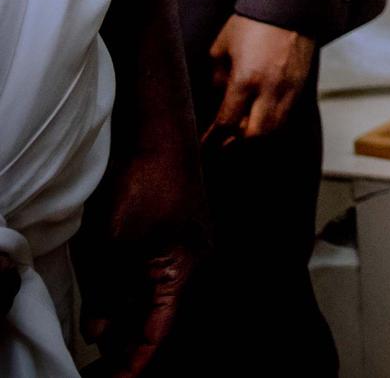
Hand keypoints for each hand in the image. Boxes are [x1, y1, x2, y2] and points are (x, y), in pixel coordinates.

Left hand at [73, 133, 202, 377]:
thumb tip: (102, 332)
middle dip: (130, 344)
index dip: (135, 362)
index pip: (159, 333)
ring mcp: (186, 246)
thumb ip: (108, 294)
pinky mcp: (175, 232)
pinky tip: (110, 304)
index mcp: (186, 271)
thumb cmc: (143, 183)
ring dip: (129, 319)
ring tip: (100, 341)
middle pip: (161, 318)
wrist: (158, 131)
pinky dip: (131, 294)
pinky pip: (154, 275)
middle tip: (101, 366)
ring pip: (156, 297)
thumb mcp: (112, 246)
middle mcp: (193, 262)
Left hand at [203, 14, 317, 145]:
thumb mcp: (221, 48)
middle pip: (254, 135)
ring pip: (274, 128)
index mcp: (245, 80)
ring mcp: (289, 89)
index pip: (227, 123)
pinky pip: (286, 115)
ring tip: (242, 129)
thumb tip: (220, 98)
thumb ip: (218, 78)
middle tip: (222, 139)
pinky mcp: (302, 84)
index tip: (203, 144)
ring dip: (256, 133)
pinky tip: (261, 115)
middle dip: (236, 141)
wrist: (289, 4)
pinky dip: (272, 122)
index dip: (212, 138)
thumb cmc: (252, 23)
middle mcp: (269, 90)